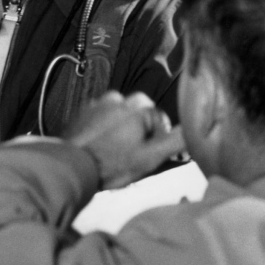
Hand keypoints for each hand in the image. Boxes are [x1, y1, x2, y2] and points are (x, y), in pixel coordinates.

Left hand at [65, 91, 185, 189]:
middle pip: (140, 110)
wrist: (71, 165)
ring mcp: (99, 103)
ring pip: (121, 111)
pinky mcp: (83, 111)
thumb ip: (174, 142)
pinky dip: (105, 126)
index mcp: (139, 108)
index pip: (159, 119)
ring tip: (116, 148)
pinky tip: (102, 143)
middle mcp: (120, 99)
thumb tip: (193, 130)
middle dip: (140, 127)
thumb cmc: (111, 164)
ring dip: (122, 125)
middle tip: (133, 151)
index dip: (158, 138)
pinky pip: (102, 114)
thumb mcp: (150, 158)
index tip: (149, 153)